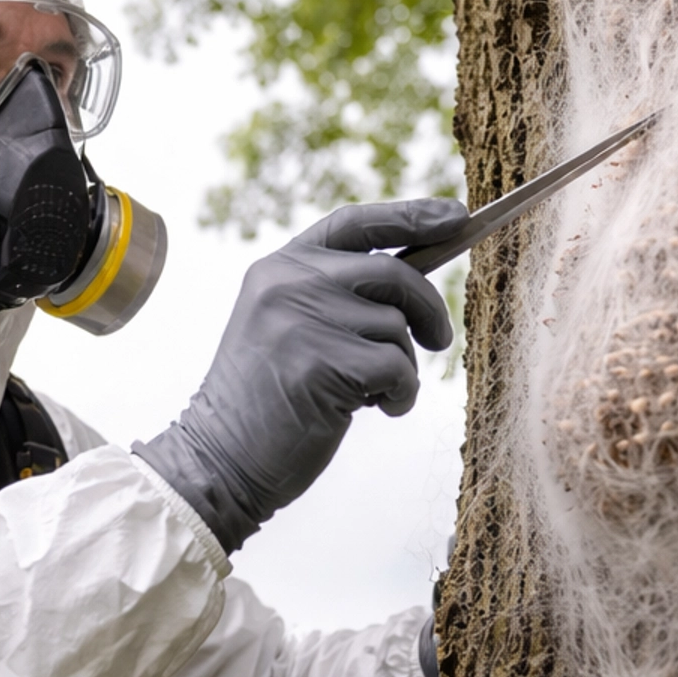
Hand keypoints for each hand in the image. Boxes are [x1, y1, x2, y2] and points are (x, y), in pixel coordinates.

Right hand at [134, 199, 464, 553]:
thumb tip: (420, 281)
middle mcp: (287, 283)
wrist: (220, 461)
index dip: (411, 216)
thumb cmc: (268, 402)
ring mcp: (301, 320)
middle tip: (440, 341)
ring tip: (372, 395)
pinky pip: (398, 368)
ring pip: (398, 327)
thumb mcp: (291, 330)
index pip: (355, 223)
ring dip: (403, 368)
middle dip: (429, 309)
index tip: (457, 216)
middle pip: (394, 273)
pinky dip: (401, 396)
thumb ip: (338, 297)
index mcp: (278, 267)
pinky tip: (373, 411)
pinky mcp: (321, 363)